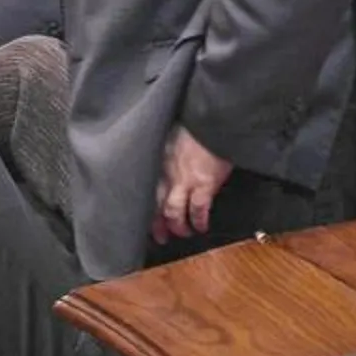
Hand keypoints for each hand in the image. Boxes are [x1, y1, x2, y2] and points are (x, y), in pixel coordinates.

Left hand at [152, 127, 231, 243]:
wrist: (212, 119)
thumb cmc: (195, 124)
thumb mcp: (172, 137)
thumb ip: (167, 153)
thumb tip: (169, 162)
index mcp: (158, 161)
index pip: (144, 189)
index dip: (144, 206)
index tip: (143, 216)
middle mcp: (167, 174)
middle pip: (155, 205)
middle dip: (157, 224)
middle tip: (160, 237)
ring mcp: (185, 181)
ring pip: (173, 212)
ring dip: (177, 226)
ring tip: (183, 233)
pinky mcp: (204, 185)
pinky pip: (198, 210)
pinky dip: (199, 221)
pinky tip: (202, 227)